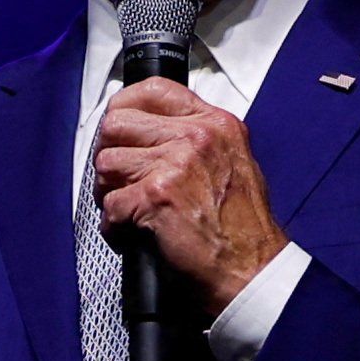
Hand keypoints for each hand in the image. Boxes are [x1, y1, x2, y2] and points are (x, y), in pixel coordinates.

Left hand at [94, 82, 279, 316]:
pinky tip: (132, 234)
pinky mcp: (156, 198)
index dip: (124, 107)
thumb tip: (156, 135)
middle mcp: (196, 137)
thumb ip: (199, 141)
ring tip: (127, 211)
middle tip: (118, 179)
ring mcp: (175, 164)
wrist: (252, 271)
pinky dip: (114, 227)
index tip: (119, 128)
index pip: (153, 89)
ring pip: (107, 163)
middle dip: (110, 154)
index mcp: (215, 124)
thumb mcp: (235, 162)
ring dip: (109, 192)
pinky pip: (110, 205)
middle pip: (118, 124)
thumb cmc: (244, 230)